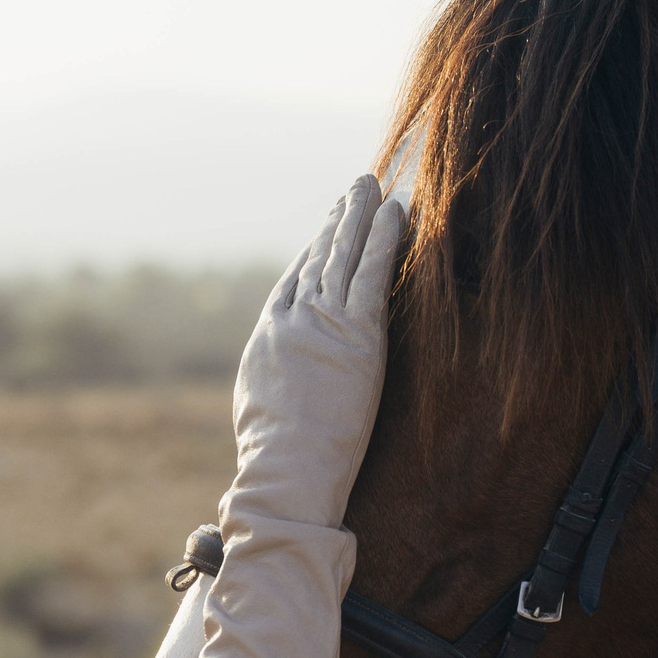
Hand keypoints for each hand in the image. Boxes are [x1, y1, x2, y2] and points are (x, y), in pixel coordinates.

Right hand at [228, 176, 405, 529]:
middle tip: (355, 188)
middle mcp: (293, 319)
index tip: (329, 224)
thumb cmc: (272, 454)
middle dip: (339, 219)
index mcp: (268, 334)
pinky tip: (399, 212)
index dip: (314, 248)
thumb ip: (271, 374)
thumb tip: (276, 373)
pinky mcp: (357, 334)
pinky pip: (374, 273)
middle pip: (319, 256)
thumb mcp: (259, 404)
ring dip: (362, 215)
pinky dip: (386, 238)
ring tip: (375, 186)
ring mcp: (324, 323)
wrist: (286, 471)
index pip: (294, 278)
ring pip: (345, 255)